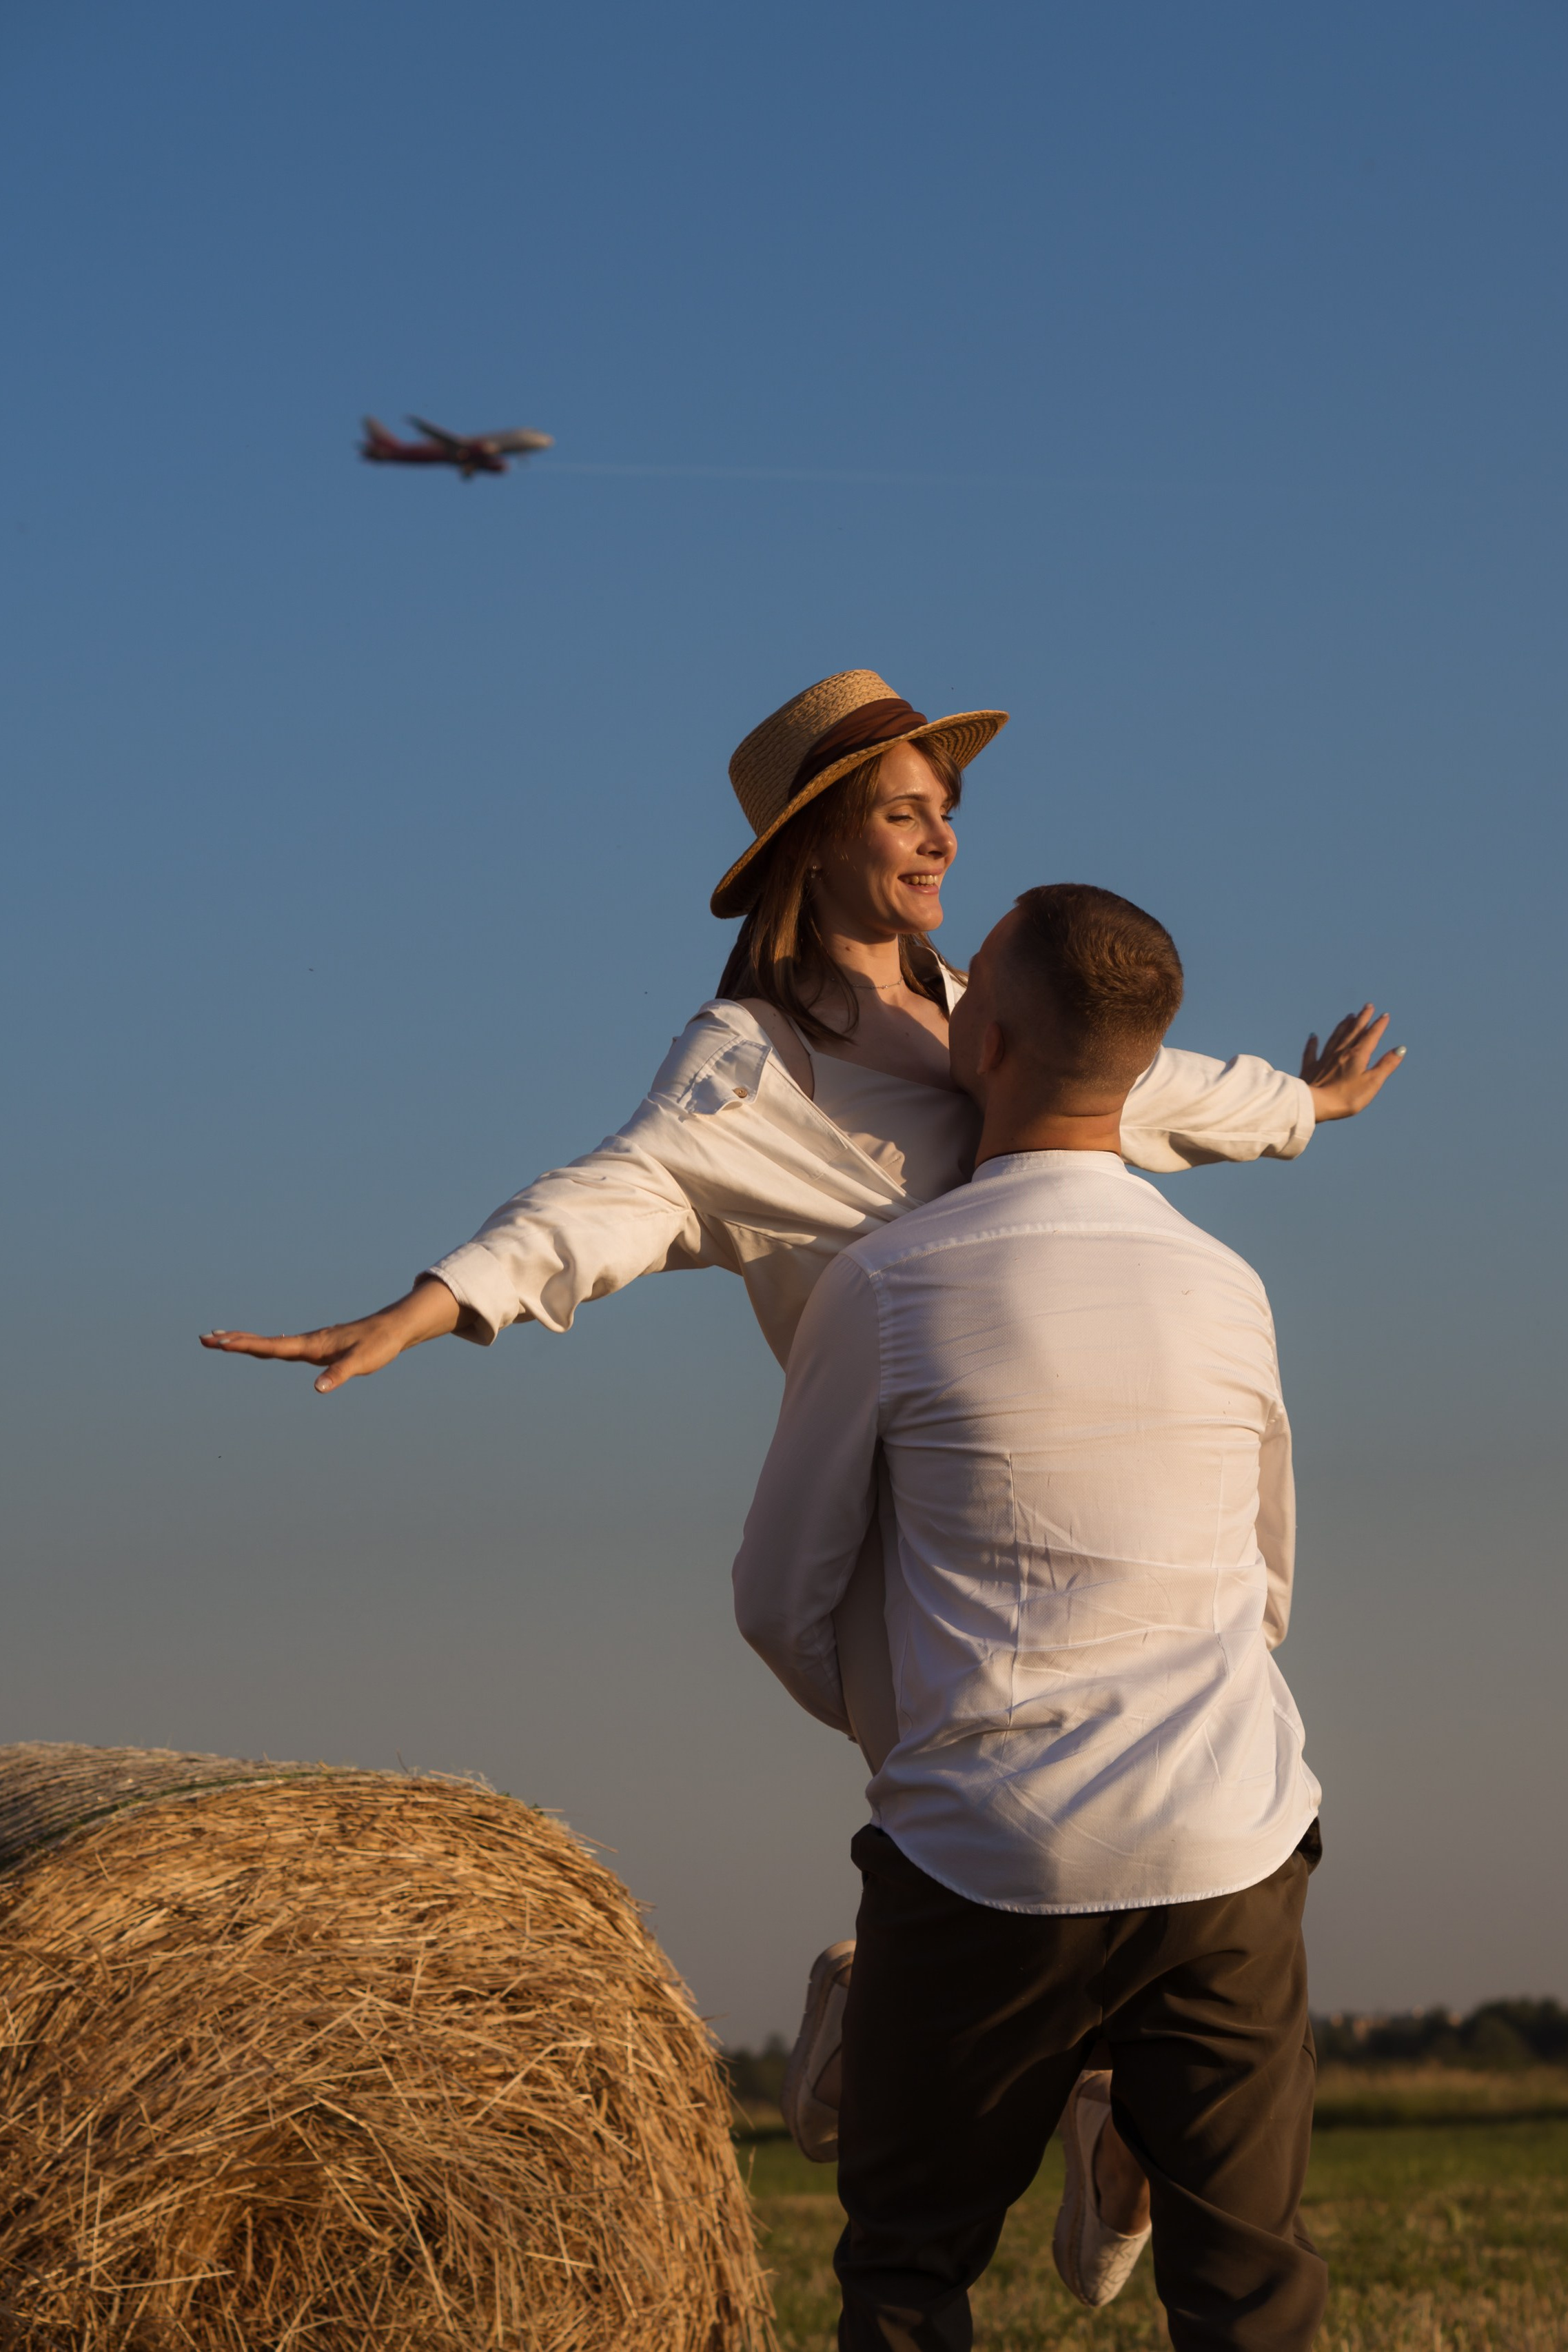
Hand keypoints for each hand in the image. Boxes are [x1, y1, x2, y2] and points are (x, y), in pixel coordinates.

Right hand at [199, 1279, 460, 1394]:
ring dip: (244, 1341)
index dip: (244, 1345)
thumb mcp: (360, 1363)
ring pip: (269, 1342)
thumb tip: (318, 1388)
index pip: (270, 1347)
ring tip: (219, 1339)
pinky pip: (282, 1344)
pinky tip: (259, 1345)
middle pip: (262, 1342)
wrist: (391, 1330)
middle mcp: (305, 1342)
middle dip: (233, 1341)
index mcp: (310, 1346)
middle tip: (203, 1339)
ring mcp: (309, 1343)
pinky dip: (264, 1343)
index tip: (219, 1342)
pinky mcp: (316, 1346)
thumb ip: (339, 1374)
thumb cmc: (377, 1347)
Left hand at [1300, 1005, 1404, 1121]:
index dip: (1379, 1025)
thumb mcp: (1372, 1082)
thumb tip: (1401, 1049)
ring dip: (1343, 1026)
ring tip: (1348, 1016)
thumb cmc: (1346, 1097)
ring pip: (1335, 1038)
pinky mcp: (1310, 1068)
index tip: (1385, 1015)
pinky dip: (1313, 1043)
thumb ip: (1386, 1065)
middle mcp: (1340, 1053)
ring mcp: (1324, 1059)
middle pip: (1353, 1031)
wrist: (1315, 1104)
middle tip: (1368, 1006)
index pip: (1371, 1036)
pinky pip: (1311, 1052)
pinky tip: (1313, 1036)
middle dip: (1362, 1018)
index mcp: (1357, 1055)